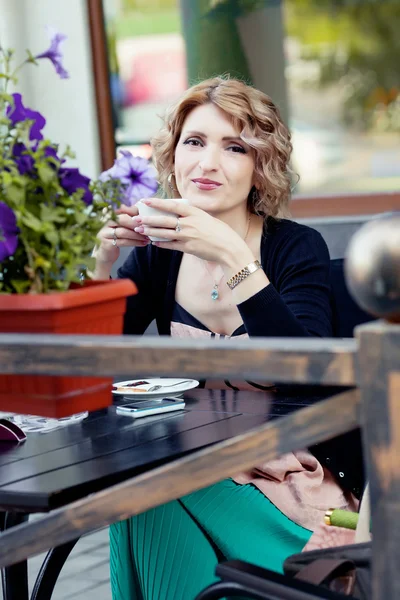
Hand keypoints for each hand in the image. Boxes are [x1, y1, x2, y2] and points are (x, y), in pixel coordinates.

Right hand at [94, 204, 149, 267]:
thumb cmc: (117, 238)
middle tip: (146, 228)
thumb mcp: (123, 227)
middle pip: (122, 219)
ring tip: (147, 238)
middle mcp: (105, 222)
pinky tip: (143, 243)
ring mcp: (105, 233)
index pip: (122, 209)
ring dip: (137, 235)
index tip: (145, 217)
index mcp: (110, 215)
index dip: (134, 212)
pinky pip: (123, 242)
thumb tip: (143, 213)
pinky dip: (135, 242)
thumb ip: (131, 219)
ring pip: (123, 232)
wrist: (107, 254)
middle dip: (136, 223)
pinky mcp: (106, 244)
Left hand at [133, 198, 253, 266]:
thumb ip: (193, 216)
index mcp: (194, 213)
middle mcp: (189, 223)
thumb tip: (181, 213)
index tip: (146, 200)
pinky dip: (161, 243)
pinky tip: (154, 242)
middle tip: (136, 218)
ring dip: (151, 231)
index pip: (172, 206)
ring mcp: (187, 236)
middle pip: (164, 220)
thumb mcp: (207, 218)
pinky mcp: (187, 248)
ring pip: (164, 233)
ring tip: (140, 230)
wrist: (229, 248)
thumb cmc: (220, 232)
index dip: (157, 202)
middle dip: (148, 219)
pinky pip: (170, 245)